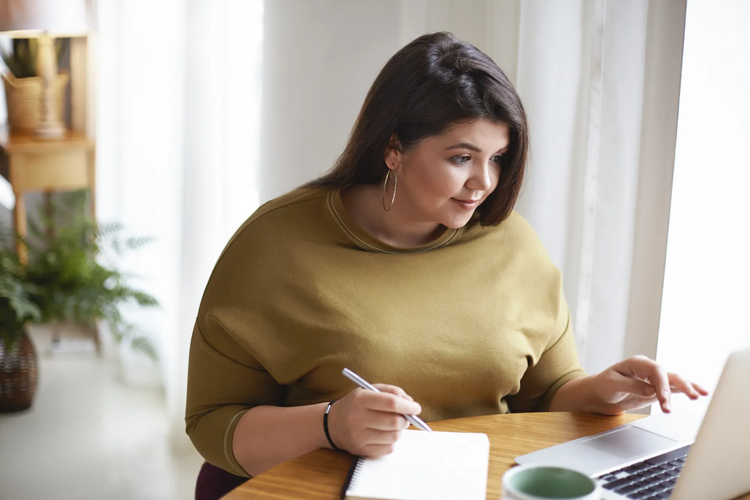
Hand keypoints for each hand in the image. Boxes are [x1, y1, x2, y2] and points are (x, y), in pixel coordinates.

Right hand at [327, 384, 420, 456]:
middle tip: (406, 418)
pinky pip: (388, 449)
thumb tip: (410, 402)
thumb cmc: (355, 405)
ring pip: (393, 437)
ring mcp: (359, 436)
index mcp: (361, 399)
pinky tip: (385, 435)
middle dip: (406, 420)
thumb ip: (390, 391)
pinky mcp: (361, 450)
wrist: (332, 424)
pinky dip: (392, 442)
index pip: (391, 403)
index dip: (408, 406)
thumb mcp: (368, 390)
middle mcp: (358, 418)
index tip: (416, 408)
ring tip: (393, 426)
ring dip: (399, 431)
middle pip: (394, 422)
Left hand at [592, 355, 708, 413]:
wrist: (601, 394)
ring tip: (700, 396)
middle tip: (692, 397)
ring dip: (688, 388)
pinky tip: (700, 393)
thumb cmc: (604, 386)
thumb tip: (651, 390)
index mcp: (637, 364)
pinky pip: (675, 388)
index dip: (662, 384)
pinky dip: (687, 390)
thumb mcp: (613, 385)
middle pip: (669, 374)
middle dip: (681, 386)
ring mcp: (655, 379)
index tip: (663, 398)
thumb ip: (632, 386)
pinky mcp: (658, 389)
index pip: (655, 371)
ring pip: (676, 381)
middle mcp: (649, 369)